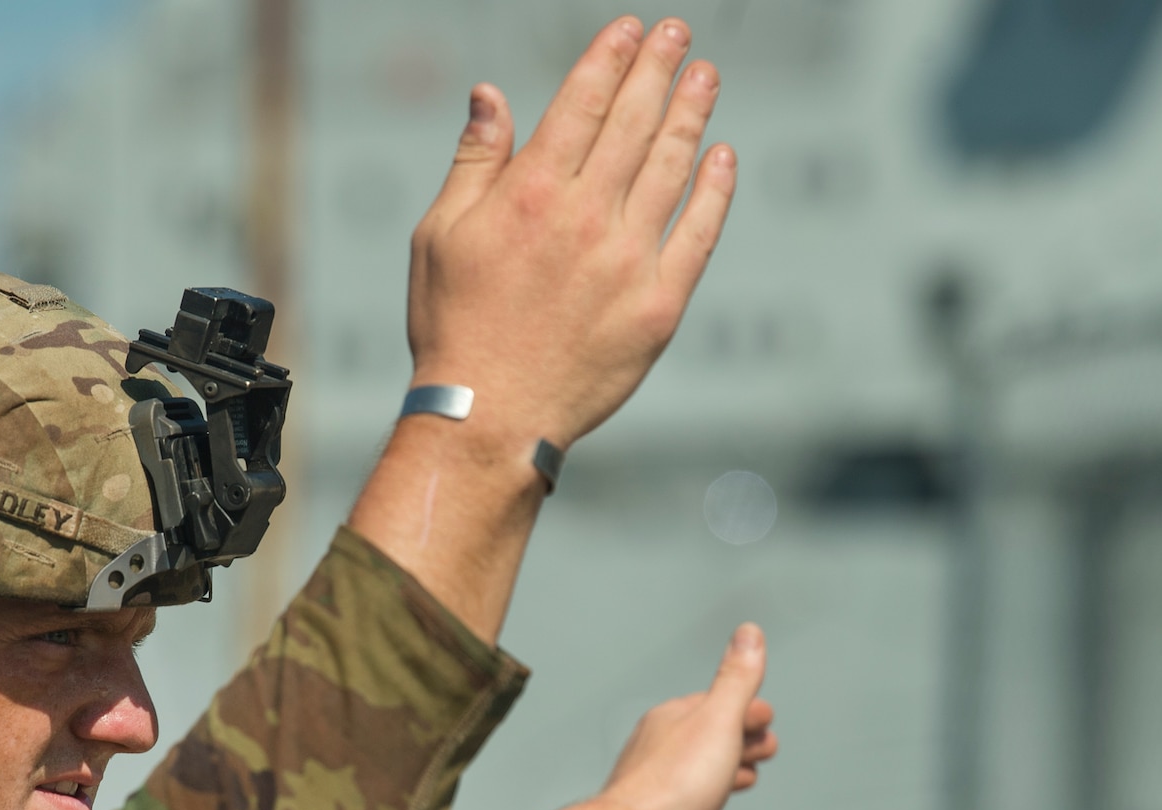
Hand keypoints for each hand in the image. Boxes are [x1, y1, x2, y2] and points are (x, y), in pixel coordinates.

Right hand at [406, 16, 734, 449]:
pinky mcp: (658, 306)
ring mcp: (628, 262)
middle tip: (680, 34)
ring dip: (693, 114)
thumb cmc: (455, 329)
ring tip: (705, 77)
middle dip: (660, 69)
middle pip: (634, 123)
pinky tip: (722, 157)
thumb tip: (490, 95)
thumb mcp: (439, 235)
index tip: (632, 29)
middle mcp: (585, 218)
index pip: (582, 103)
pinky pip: (698, 235)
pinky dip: (714, 191)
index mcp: (529, 194)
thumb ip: (474, 161)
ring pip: (672, 168)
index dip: (611, 57)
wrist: (489, 418)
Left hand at [521, 624, 775, 809]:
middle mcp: (657, 747)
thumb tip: (748, 632)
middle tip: (764, 749)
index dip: (747, 710)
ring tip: (747, 775)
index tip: (767, 722)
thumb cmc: (674, 786)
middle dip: (742, 736)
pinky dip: (711, 795)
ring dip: (728, 766)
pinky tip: (712, 808)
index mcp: (670, 718)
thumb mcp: (718, 722)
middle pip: (708, 734)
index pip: (716, 703)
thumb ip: (735, 680)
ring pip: (698, 767)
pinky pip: (689, 799)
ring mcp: (655, 784)